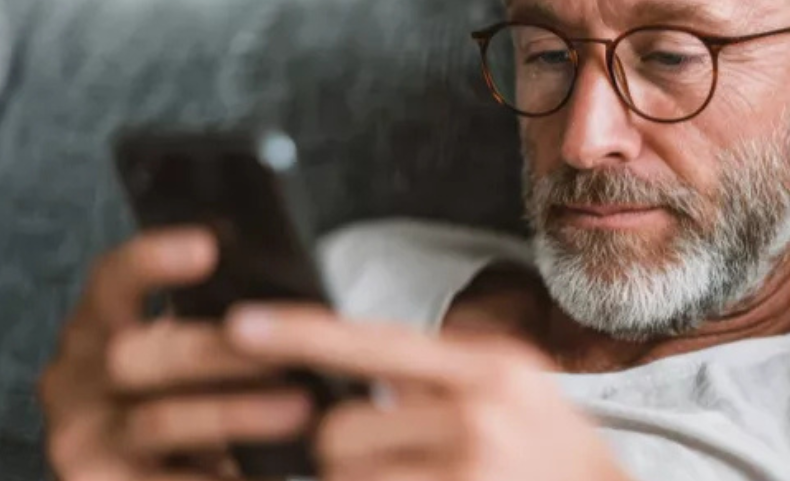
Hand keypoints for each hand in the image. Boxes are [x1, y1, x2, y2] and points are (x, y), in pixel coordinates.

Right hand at [38, 229, 312, 480]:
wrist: (174, 473)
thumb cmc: (197, 398)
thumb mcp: (201, 357)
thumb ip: (223, 326)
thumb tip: (293, 303)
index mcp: (97, 328)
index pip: (110, 281)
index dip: (151, 260)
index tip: (206, 248)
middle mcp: (72, 378)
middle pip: (133, 353)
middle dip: (216, 352)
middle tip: (286, 355)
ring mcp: (78, 438)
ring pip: (158, 420)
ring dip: (237, 414)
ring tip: (300, 410)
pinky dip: (220, 475)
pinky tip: (270, 468)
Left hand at [223, 306, 630, 480]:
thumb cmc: (551, 454)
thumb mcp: (513, 392)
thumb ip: (438, 376)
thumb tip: (345, 375)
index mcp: (488, 369)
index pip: (375, 341)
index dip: (300, 333)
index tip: (239, 325)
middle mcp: (479, 416)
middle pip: (339, 433)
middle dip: (341, 454)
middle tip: (383, 460)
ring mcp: (470, 469)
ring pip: (345, 480)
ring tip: (412, 477)